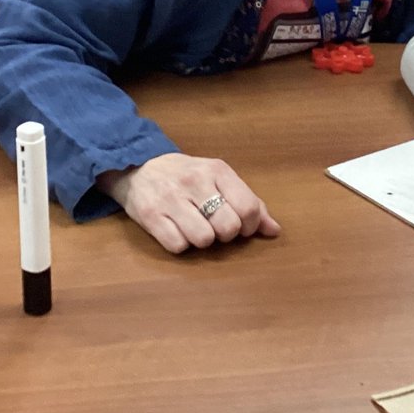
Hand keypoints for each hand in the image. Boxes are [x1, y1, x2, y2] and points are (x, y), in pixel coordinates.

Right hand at [98, 153, 280, 253]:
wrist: (139, 166)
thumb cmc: (187, 175)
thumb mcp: (219, 178)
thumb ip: (249, 202)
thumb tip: (274, 230)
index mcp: (217, 170)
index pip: (248, 207)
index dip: (250, 226)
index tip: (241, 226)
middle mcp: (195, 182)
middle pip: (228, 226)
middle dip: (227, 235)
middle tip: (217, 228)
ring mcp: (171, 199)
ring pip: (203, 239)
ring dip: (203, 241)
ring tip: (196, 228)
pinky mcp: (150, 216)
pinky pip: (177, 246)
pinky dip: (181, 245)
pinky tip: (178, 231)